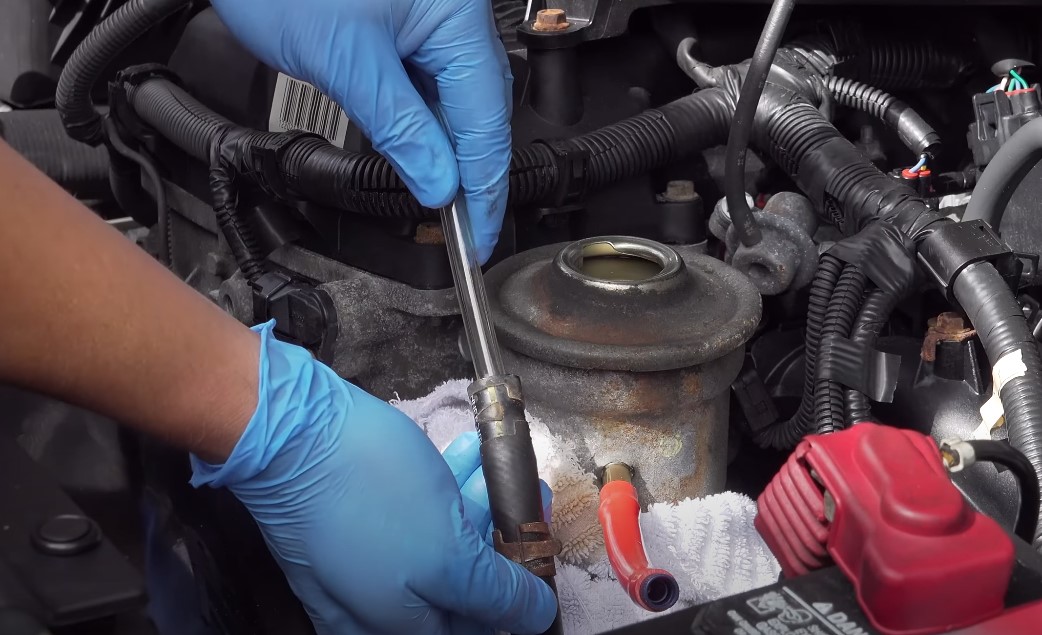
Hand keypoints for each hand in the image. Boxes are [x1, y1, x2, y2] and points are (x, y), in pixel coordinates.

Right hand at [190, 322, 555, 634]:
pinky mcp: (352, 527)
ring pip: (436, 545)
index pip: (478, 626)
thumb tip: (534, 618)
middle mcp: (374, 611)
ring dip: (476, 504)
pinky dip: (442, 489)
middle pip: (459, 586)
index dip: (519, 591)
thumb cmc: (361, 492)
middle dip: (500, 536)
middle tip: (528, 498)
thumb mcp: (445, 554)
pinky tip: (467, 455)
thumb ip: (493, 594)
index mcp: (396, 630)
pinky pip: (409, 517)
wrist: (287, 430)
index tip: (540, 545)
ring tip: (501, 466)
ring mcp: (360, 568)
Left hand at [211, 0, 511, 262]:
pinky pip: (430, 80)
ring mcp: (433, 14)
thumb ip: (399, 129)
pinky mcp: (408, 22)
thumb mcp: (345, 62)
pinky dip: (424, 121)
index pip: (486, 115)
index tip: (478, 233)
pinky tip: (419, 152)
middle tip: (465, 226)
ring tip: (442, 197)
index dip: (483, 184)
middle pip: (481, 106)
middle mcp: (455, 10)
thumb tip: (438, 183)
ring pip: (457, 97)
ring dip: (448, 149)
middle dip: (472, 171)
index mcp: (456, 11)